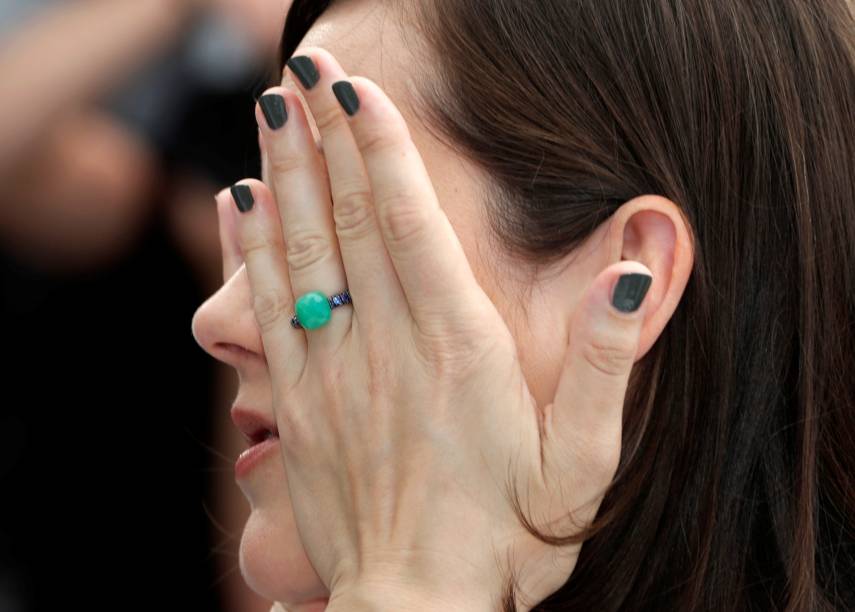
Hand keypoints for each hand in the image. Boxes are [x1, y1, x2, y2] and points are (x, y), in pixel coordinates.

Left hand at [223, 47, 652, 610]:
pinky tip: (242, 201)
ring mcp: (333, 375)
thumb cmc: (507, 535)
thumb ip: (609, 364)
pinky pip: (267, 310)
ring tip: (270, 112)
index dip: (384, 148)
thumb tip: (627, 273)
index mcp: (460, 348)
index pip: (411, 222)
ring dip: (283, 174)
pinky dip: (252, 249)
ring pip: (299, 253)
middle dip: (324, 137)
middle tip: (303, 74)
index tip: (360, 89)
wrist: (418, 609)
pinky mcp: (298, 406)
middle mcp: (388, 348)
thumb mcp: (586, 461)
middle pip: (347, 220)